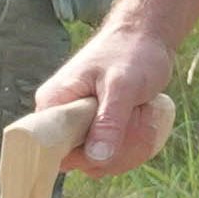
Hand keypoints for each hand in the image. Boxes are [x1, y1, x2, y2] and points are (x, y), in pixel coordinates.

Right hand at [37, 23, 176, 176]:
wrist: (146, 35)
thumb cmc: (131, 52)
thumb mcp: (122, 87)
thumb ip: (109, 121)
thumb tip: (96, 158)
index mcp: (53, 104)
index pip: (52, 152)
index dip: (83, 157)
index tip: (113, 144)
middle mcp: (60, 117)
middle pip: (81, 161)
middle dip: (116, 151)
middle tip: (136, 117)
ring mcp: (79, 124)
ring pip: (100, 160)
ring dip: (128, 146)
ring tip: (141, 113)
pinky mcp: (96, 127)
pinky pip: (111, 152)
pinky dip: (132, 143)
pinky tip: (143, 119)